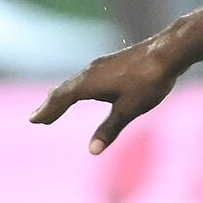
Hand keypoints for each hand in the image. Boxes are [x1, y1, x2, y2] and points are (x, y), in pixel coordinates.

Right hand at [31, 41, 178, 153]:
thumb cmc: (148, 82)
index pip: (61, 99)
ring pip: (75, 82)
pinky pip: (86, 77)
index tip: (34, 121)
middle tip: (37, 117)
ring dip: (63, 94)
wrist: (168, 52)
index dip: (47, 111)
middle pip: (64, 90)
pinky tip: (85, 88)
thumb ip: (109, 129)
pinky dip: (77, 86)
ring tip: (54, 101)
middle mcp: (89, 72)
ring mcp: (100, 65)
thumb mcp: (128, 110)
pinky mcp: (112, 63)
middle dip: (50, 105)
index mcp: (89, 83)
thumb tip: (92, 150)